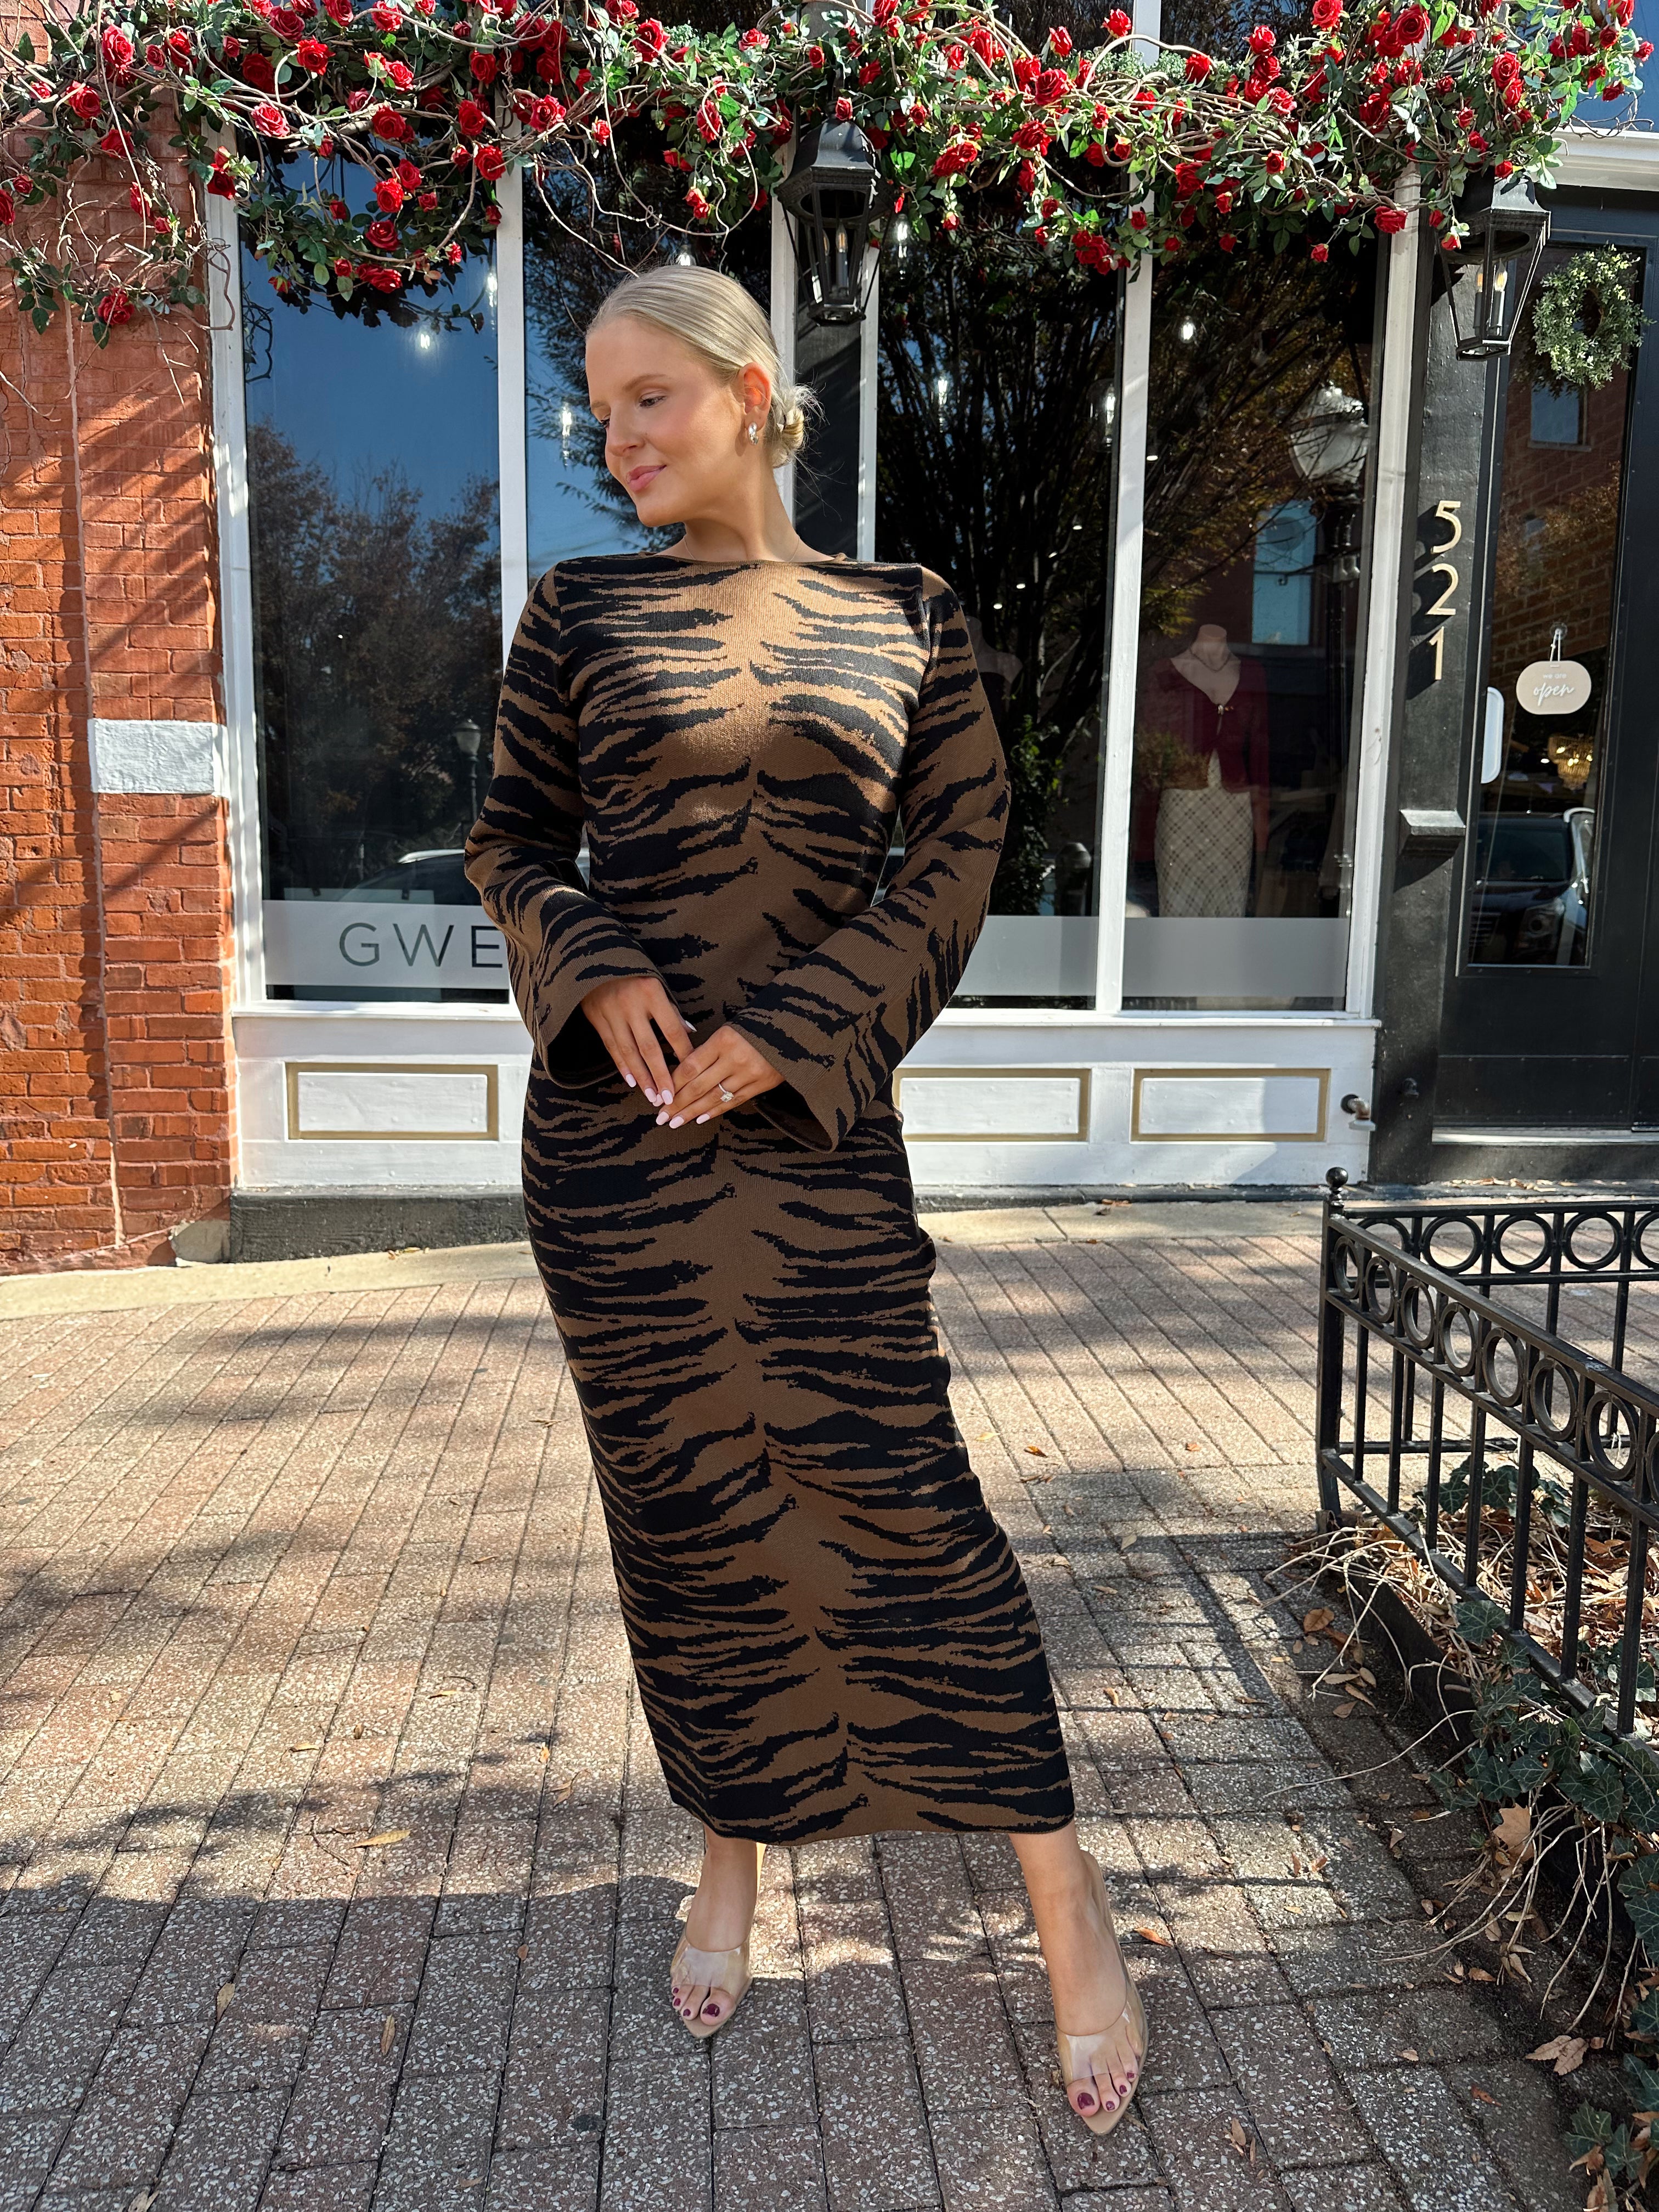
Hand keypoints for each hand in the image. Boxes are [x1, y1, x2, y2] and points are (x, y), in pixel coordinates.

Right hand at [581, 975, 693, 1106]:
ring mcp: (612, 1013)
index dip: (683, 1053)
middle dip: (661, 1075)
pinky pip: (612, 1048)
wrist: (595, 960)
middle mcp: (631, 1004)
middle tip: (669, 1097)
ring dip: (641, 1077)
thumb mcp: (657, 985)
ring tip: (652, 1096)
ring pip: (629, 1052)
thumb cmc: (635, 975)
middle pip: (649, 1047)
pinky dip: (623, 1066)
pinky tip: (633, 1082)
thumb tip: (690, 1034)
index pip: (672, 1030)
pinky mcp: (597, 1018)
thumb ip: (672, 1011)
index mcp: (652, 993)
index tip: (692, 1073)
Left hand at [657, 1024, 780, 1127]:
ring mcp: (749, 1074)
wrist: (794, 1029)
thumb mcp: (728, 1031)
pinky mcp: (761, 1085)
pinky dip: (714, 1111)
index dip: (672, 1084)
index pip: (690, 1067)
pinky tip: (699, 1119)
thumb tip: (680, 1075)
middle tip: (660, 1117)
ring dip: (692, 1112)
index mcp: (723, 1039)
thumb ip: (707, 1051)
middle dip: (677, 1104)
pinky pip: (733, 1101)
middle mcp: (735, 1058)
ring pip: (713, 1098)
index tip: (658, 1097)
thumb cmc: (755, 1026)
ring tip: (675, 1122)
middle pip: (698, 1086)